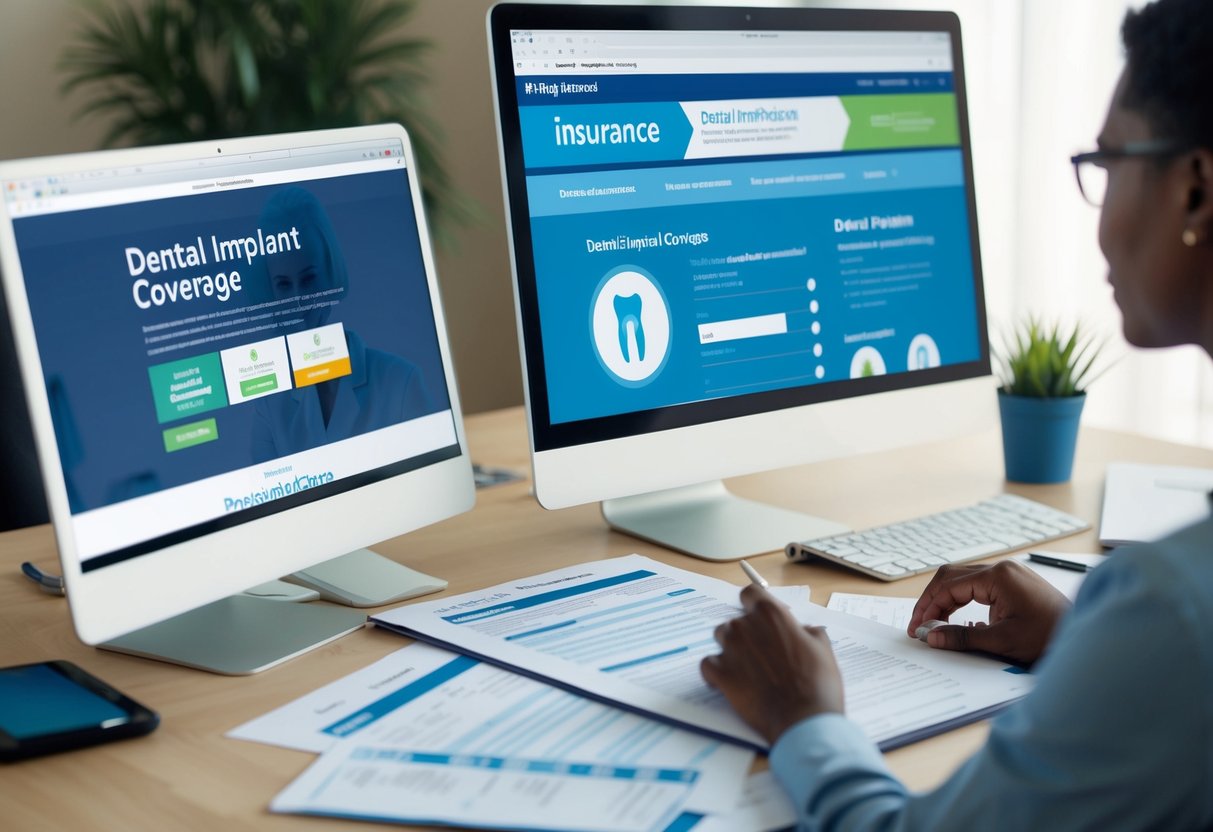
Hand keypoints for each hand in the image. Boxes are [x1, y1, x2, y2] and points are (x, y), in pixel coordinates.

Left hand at [700, 584, 843, 744]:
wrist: (804, 720)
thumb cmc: (817, 684)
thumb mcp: (822, 649)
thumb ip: (807, 631)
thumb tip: (801, 630)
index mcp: (771, 614)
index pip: (750, 593)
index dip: (754, 604)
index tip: (758, 615)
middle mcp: (746, 626)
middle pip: (736, 620)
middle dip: (747, 634)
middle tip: (762, 654)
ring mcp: (730, 649)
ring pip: (721, 639)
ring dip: (731, 649)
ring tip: (749, 670)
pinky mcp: (720, 674)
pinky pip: (708, 664)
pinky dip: (716, 672)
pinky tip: (731, 682)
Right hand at [907, 560, 1070, 665]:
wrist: (1085, 640)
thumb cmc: (1050, 637)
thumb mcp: (1002, 641)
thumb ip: (962, 637)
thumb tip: (932, 636)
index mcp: (998, 576)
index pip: (949, 585)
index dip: (928, 607)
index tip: (917, 627)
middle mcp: (1003, 569)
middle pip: (952, 577)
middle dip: (933, 601)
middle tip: (920, 624)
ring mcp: (1010, 575)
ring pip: (964, 581)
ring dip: (947, 601)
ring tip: (935, 624)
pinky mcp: (1015, 585)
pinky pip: (979, 587)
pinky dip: (963, 602)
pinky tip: (959, 622)